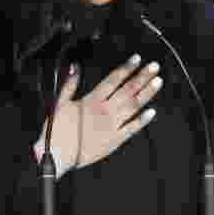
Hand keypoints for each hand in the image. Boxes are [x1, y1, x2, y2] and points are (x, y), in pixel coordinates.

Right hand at [36, 54, 162, 176]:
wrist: (56, 155)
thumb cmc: (56, 131)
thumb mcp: (59, 104)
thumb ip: (69, 85)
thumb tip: (75, 68)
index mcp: (92, 100)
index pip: (113, 80)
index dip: (126, 68)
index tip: (137, 59)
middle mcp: (105, 110)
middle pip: (127, 90)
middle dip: (142, 77)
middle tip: (154, 66)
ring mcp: (112, 125)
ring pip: (133, 106)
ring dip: (146, 93)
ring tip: (158, 81)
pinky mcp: (114, 140)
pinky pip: (131, 129)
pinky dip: (142, 120)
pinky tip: (152, 112)